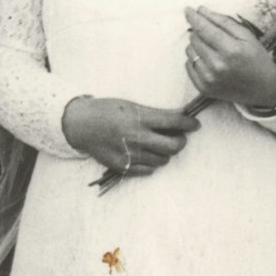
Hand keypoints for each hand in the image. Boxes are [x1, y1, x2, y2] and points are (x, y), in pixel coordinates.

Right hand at [61, 96, 199, 174]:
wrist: (80, 125)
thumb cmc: (107, 110)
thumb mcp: (131, 105)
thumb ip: (153, 114)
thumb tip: (179, 121)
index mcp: (139, 118)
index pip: (174, 122)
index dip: (189, 124)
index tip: (195, 125)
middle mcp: (136, 137)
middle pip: (174, 146)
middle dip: (181, 141)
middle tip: (179, 137)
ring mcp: (130, 154)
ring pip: (163, 160)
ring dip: (166, 153)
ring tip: (158, 145)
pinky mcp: (123, 167)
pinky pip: (149, 170)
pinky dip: (152, 162)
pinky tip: (146, 154)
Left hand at [184, 6, 275, 108]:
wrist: (263, 89)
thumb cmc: (257, 59)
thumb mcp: (247, 36)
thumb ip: (224, 22)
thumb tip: (201, 11)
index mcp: (231, 50)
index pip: (204, 29)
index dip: (194, 18)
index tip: (188, 10)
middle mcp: (218, 66)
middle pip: (195, 39)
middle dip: (199, 31)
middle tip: (210, 33)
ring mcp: (209, 79)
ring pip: (190, 52)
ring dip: (196, 45)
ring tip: (211, 48)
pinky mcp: (204, 88)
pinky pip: (188, 66)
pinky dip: (195, 60)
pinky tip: (208, 61)